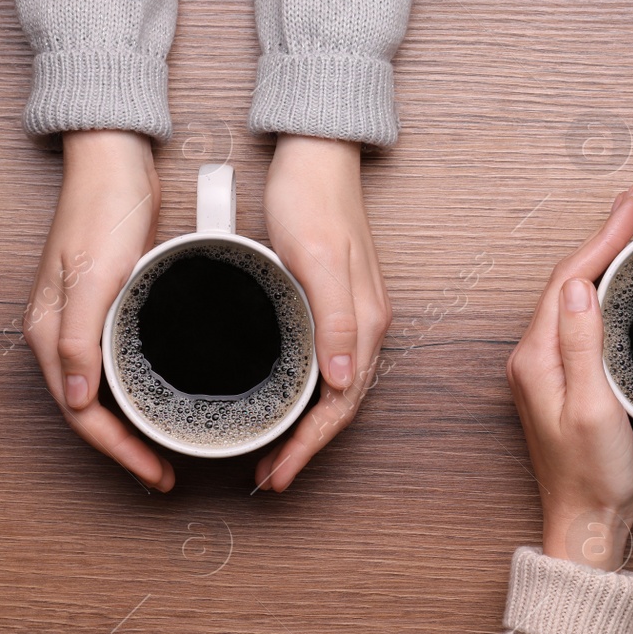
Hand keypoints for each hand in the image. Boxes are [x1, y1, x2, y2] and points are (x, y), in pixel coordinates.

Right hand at [23, 130, 174, 490]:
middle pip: (91, 411)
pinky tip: (168, 396)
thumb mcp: (92, 277)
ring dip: (133, 425)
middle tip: (166, 472)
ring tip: (168, 447)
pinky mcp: (109, 307)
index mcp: (49, 333)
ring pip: (105, 391)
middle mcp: (62, 334)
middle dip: (126, 449)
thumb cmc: (102, 211)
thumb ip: (78, 340)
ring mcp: (85, 321)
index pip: (80, 414)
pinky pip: (120, 364)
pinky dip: (140, 390)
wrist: (113, 160)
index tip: (156, 472)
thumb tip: (74, 399)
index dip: (118, 451)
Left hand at [254, 135, 391, 491]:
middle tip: (268, 476)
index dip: (310, 447)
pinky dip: (304, 397)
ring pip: (332, 392)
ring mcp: (349, 318)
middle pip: (339, 408)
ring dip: (305, 428)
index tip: (278, 473)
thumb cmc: (313, 200)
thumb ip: (336, 320)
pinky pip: (324, 368)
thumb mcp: (320, 259)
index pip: (341, 406)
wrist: (316, 157)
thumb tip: (342, 381)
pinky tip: (281, 400)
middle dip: (306, 448)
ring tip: (273, 453)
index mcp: (364, 324)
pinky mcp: (331, 306)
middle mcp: (363, 328)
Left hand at [507, 184, 632, 571]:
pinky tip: (624, 290)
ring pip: (573, 298)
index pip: (569, 277)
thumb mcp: (594, 407)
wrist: (584, 525)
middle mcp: (532, 359)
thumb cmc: (592, 478)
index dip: (605, 235)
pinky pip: (579, 322)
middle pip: (567, 280)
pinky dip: (603, 294)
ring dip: (603, 262)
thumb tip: (578, 285)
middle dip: (605, 238)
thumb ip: (583, 343)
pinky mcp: (560, 384)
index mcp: (536, 358)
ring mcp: (544, 371)